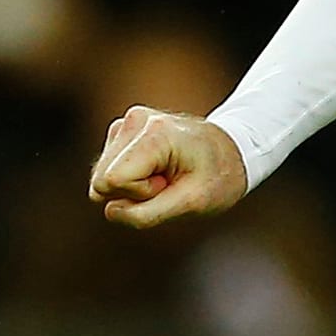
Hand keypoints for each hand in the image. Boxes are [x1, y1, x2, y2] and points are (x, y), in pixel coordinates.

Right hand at [89, 109, 250, 229]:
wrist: (234, 150)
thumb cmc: (219, 177)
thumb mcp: (193, 204)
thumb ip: (147, 214)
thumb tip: (110, 210)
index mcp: (154, 134)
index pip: (110, 181)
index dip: (138, 195)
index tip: (169, 185)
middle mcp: (133, 121)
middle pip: (101, 180)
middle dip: (134, 191)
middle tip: (170, 182)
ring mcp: (126, 123)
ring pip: (101, 176)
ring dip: (133, 185)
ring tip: (167, 174)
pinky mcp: (122, 131)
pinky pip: (108, 170)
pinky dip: (132, 177)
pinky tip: (159, 168)